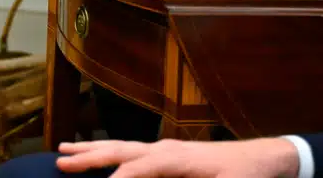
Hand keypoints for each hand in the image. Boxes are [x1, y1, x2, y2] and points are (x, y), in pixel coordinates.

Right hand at [53, 137, 300, 176]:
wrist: (263, 160)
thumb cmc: (247, 176)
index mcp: (177, 160)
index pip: (139, 168)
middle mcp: (165, 150)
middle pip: (120, 151)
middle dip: (90, 157)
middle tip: (60, 162)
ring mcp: (164, 150)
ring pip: (120, 148)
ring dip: (91, 150)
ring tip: (63, 151)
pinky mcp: (166, 155)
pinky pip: (129, 152)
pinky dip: (107, 153)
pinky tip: (94, 154)